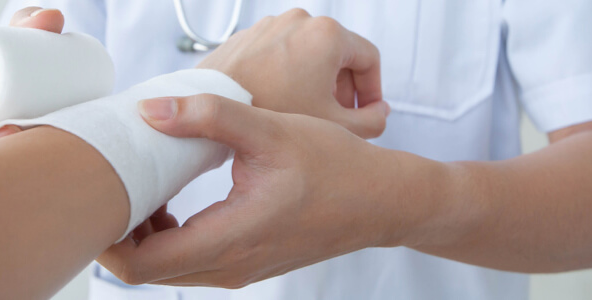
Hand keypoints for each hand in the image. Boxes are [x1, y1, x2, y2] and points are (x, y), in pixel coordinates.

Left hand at [96, 95, 448, 287]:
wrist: (380, 201)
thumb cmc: (336, 168)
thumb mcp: (271, 131)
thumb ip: (208, 117)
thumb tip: (150, 111)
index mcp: (229, 239)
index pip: (141, 264)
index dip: (106, 238)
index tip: (97, 196)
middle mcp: (227, 267)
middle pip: (145, 270)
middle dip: (118, 233)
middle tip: (111, 185)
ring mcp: (235, 270)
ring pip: (165, 268)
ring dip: (143, 234)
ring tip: (139, 187)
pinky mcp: (243, 263)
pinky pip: (188, 262)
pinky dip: (167, 237)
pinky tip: (172, 200)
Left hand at [198, 8, 388, 137]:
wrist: (212, 108)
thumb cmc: (271, 114)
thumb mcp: (335, 126)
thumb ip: (372, 122)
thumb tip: (379, 113)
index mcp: (327, 34)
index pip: (369, 58)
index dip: (372, 91)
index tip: (365, 114)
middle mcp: (300, 21)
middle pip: (337, 54)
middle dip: (342, 88)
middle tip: (336, 118)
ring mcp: (270, 25)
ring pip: (306, 54)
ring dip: (314, 82)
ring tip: (304, 114)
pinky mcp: (247, 36)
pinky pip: (278, 54)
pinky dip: (286, 75)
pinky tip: (277, 104)